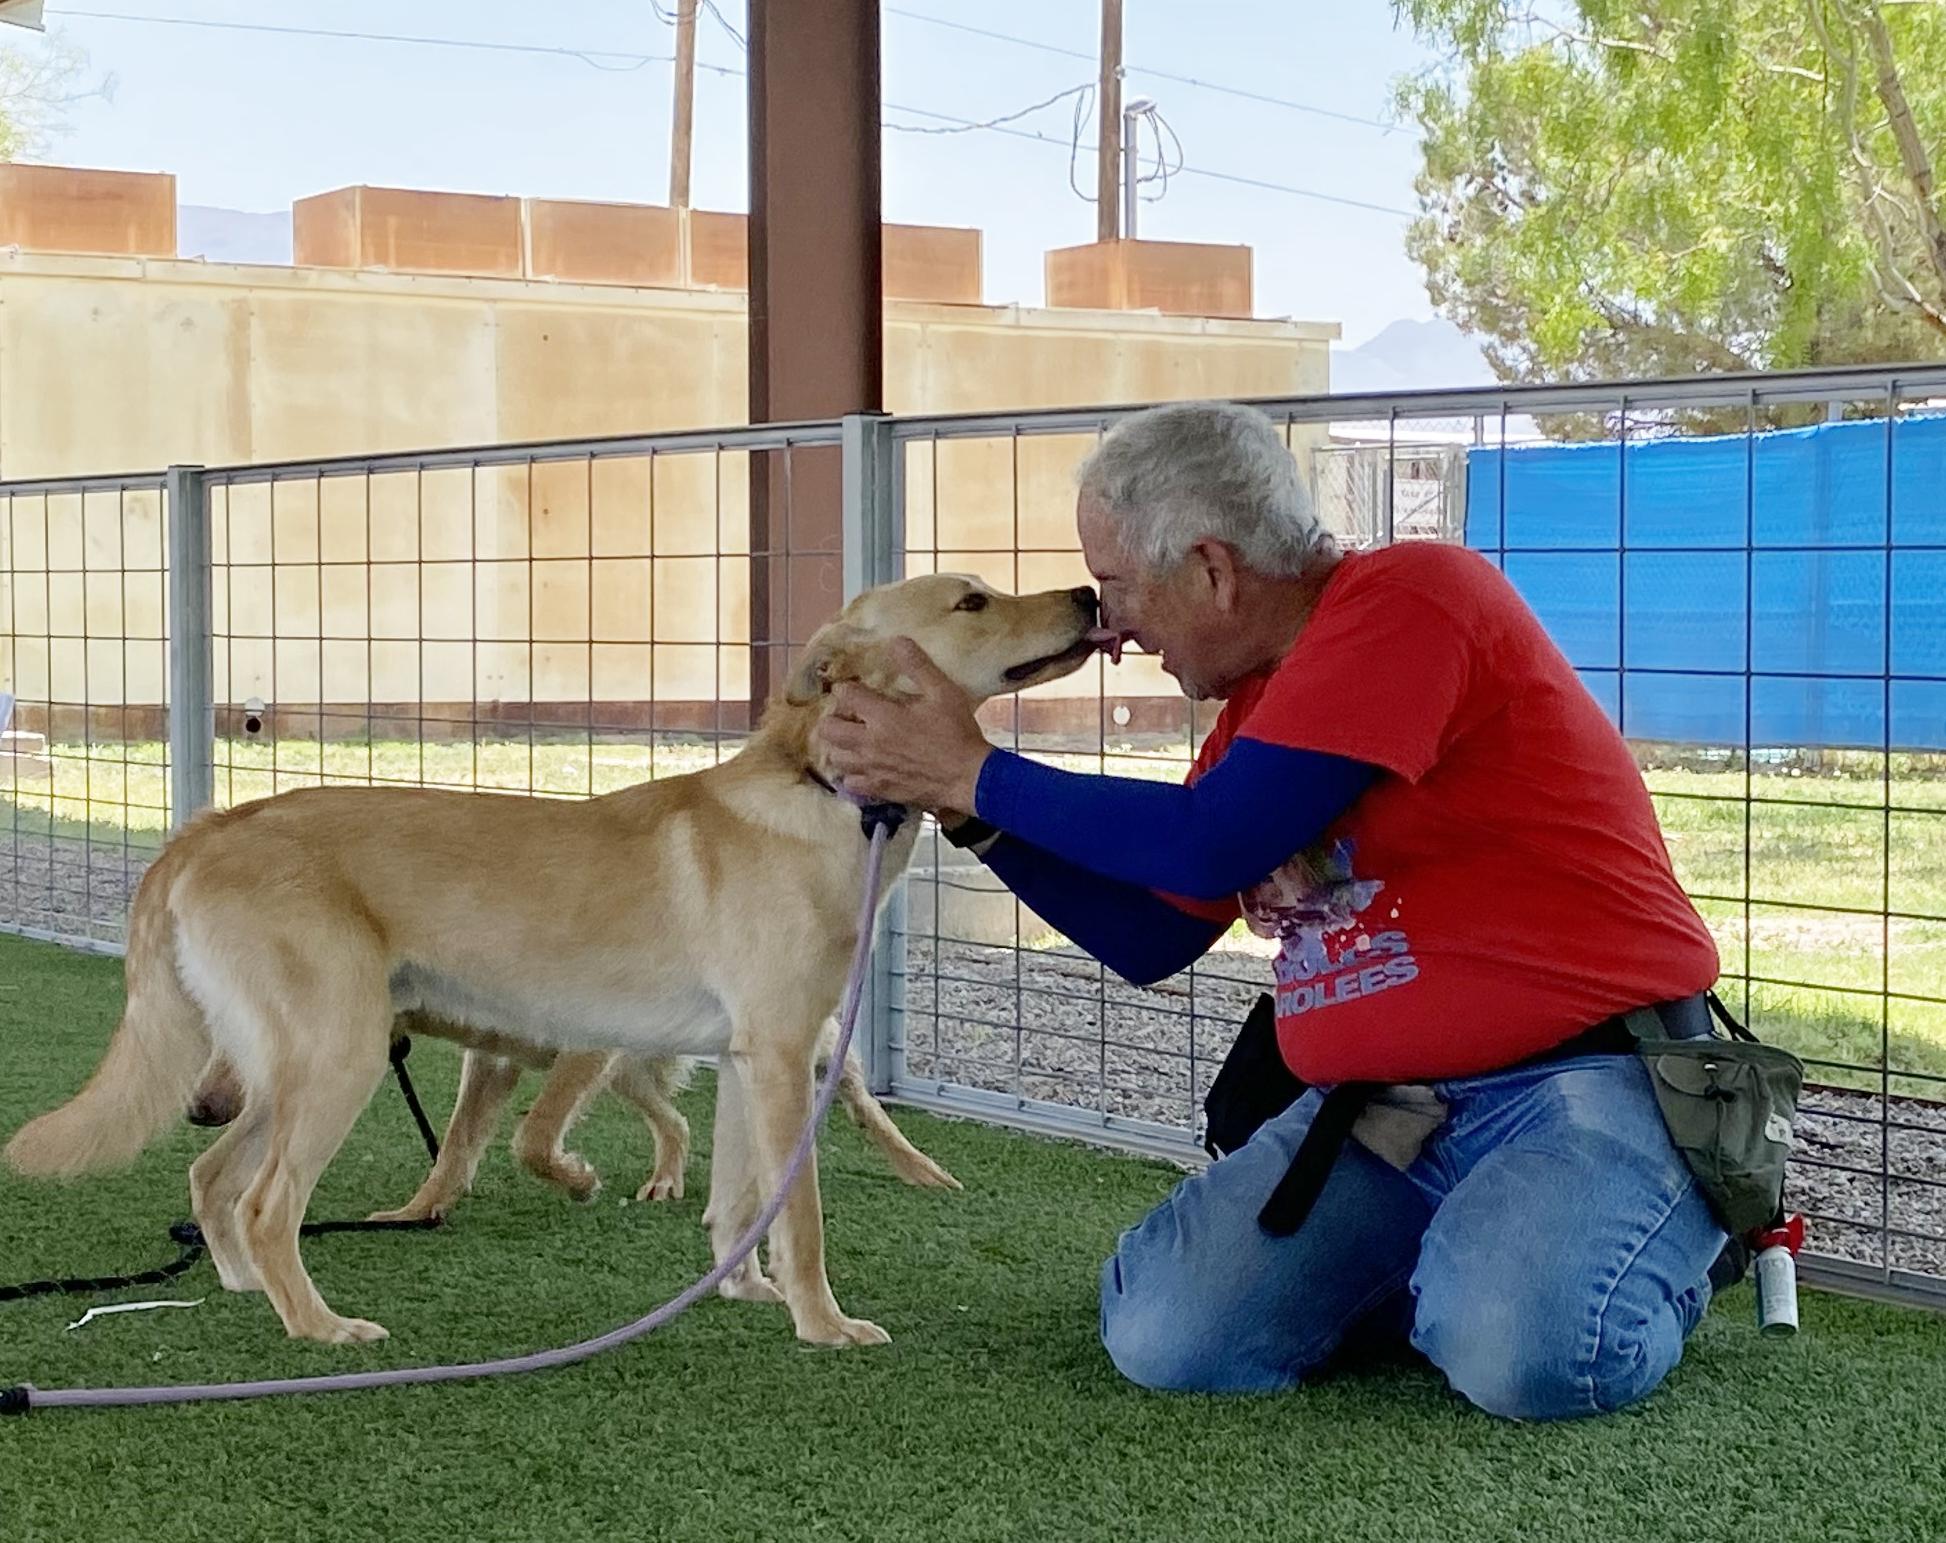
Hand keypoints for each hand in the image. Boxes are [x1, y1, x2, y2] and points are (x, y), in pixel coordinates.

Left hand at [811, 638, 991, 812]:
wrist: (968, 777)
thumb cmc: (956, 732)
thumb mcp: (943, 692)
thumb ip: (918, 666)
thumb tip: (896, 641)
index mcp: (882, 715)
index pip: (845, 695)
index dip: (846, 689)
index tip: (855, 689)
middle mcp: (869, 742)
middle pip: (828, 729)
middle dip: (833, 718)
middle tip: (849, 716)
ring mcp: (871, 769)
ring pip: (835, 757)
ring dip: (839, 747)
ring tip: (853, 741)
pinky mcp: (878, 790)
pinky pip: (850, 784)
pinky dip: (852, 775)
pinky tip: (863, 768)